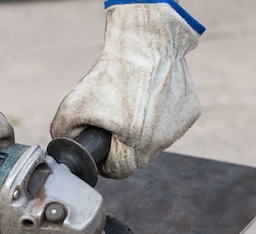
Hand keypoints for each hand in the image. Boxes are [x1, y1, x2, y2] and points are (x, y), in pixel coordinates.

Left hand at [51, 1, 204, 178]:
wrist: (145, 42)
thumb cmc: (111, 75)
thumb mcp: (74, 106)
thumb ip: (64, 133)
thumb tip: (68, 147)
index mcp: (138, 146)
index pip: (118, 170)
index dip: (104, 161)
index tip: (99, 146)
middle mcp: (163, 141)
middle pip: (137, 157)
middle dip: (122, 145)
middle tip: (112, 123)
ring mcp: (180, 127)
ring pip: (155, 141)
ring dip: (141, 132)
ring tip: (129, 107)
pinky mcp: (191, 112)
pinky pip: (170, 123)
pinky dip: (158, 115)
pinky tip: (148, 98)